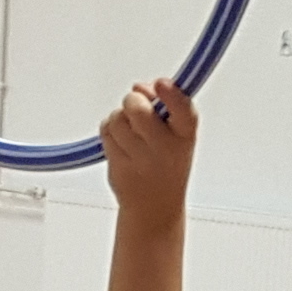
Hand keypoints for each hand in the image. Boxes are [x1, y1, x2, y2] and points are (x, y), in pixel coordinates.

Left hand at [104, 79, 198, 211]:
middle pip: (137, 109)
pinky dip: (109, 131)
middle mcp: (165, 148)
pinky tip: (120, 143)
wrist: (154, 206)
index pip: (183, 110)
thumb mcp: (177, 135)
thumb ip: (164, 106)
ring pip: (117, 118)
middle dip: (132, 101)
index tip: (161, 84)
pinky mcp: (119, 165)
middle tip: (136, 108)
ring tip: (129, 132)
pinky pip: (106, 132)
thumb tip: (140, 87)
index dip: (171, 94)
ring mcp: (140, 159)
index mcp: (185, 135)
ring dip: (119, 118)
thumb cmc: (166, 163)